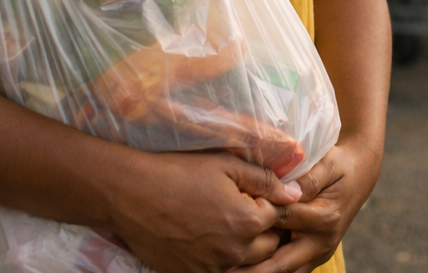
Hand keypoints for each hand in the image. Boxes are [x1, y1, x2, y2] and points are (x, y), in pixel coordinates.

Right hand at [107, 151, 302, 272]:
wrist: (130, 195)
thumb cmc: (179, 173)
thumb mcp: (227, 166)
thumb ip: (265, 181)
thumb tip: (296, 194)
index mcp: (248, 222)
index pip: (280, 218)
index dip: (274, 205)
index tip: (264, 196)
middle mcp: (234, 251)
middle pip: (269, 247)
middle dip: (267, 230)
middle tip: (250, 211)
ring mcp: (211, 268)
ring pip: (247, 264)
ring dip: (247, 249)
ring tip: (232, 227)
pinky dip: (223, 261)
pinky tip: (212, 241)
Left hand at [238, 138, 381, 272]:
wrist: (359, 175)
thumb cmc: (338, 165)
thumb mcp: (328, 163)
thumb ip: (310, 176)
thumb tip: (290, 190)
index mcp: (324, 217)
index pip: (283, 220)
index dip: (257, 217)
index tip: (230, 218)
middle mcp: (321, 242)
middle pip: (280, 264)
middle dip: (251, 270)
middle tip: (224, 268)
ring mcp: (317, 254)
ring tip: (228, 270)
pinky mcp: (313, 259)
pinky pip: (287, 272)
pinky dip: (267, 271)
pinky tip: (244, 267)